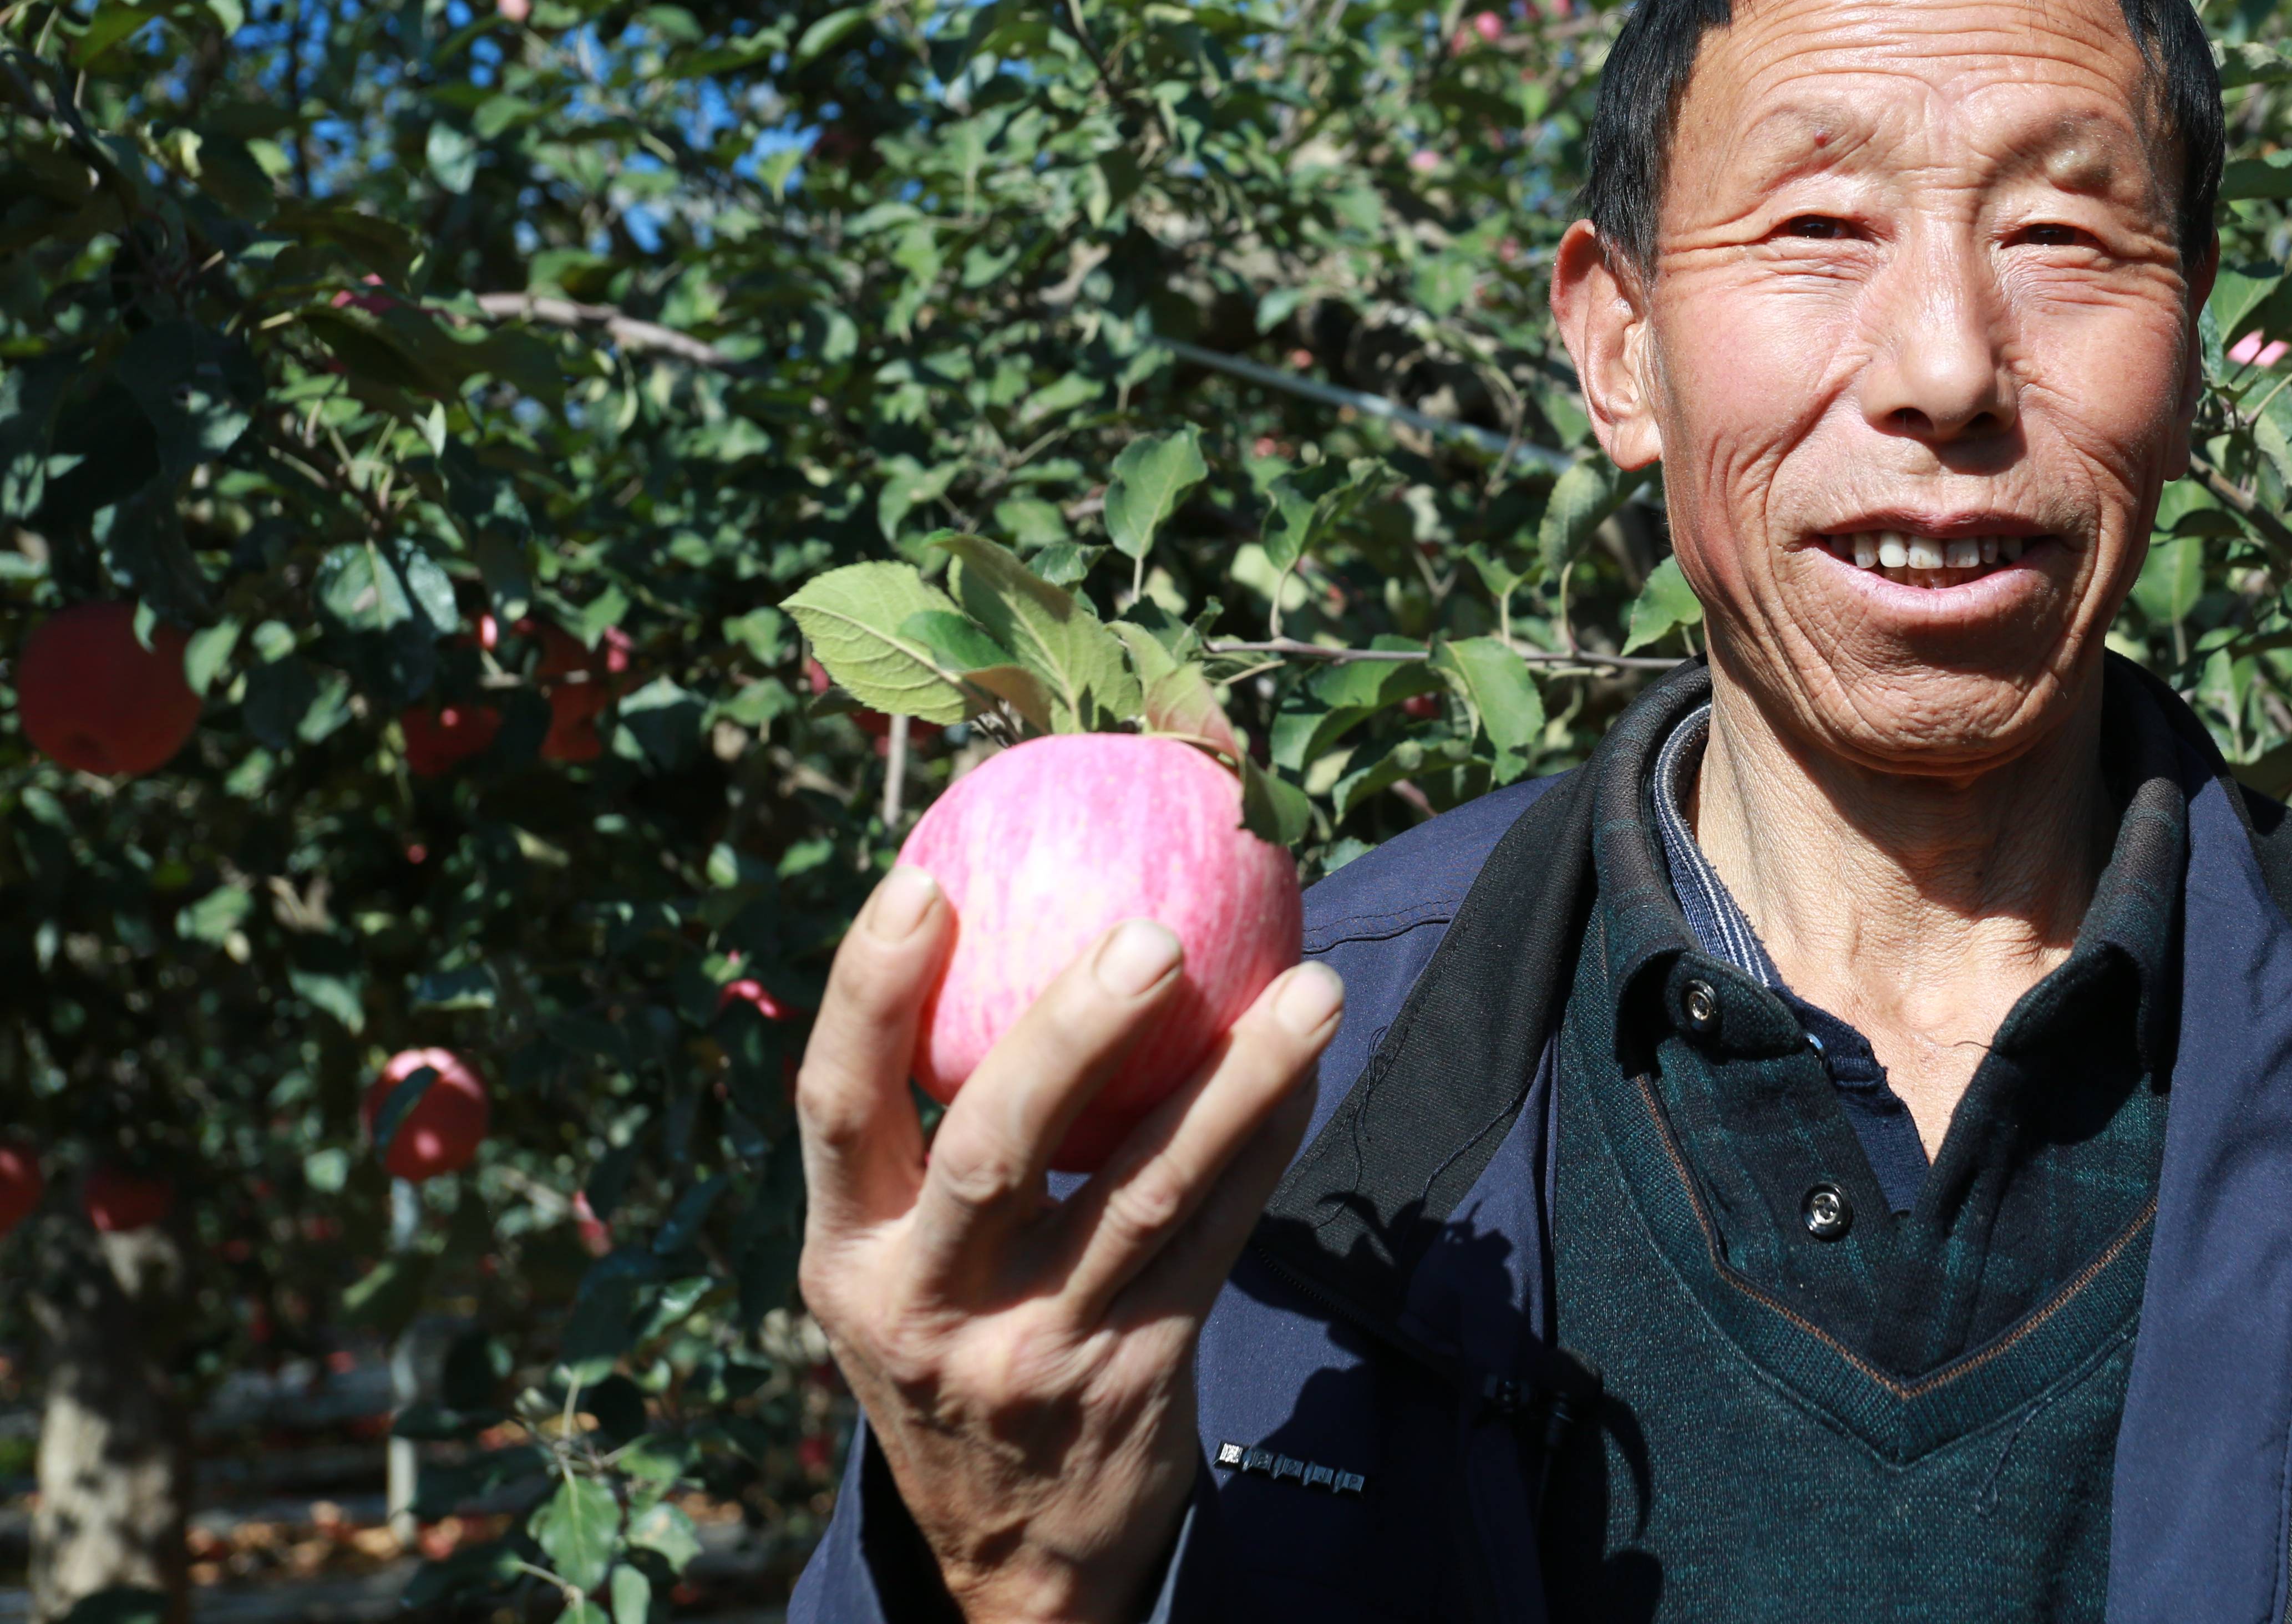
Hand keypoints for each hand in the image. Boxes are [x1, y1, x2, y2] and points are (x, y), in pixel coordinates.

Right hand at [796, 867, 1343, 1623]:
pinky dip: (1267, 1141)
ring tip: (1311, 988)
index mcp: (847, 1257)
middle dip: (1071, 1034)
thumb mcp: (890, 1266)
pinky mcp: (1141, 1374)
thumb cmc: (950, 1341)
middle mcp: (930, 1302)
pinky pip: (1220, 1236)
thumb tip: (986, 916)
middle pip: (994, 1147)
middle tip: (1152, 933)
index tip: (922, 878)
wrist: (1006, 1557)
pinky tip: (1305, 1064)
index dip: (869, 992)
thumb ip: (918, 1134)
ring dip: (1236, 1080)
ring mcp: (1040, 1346)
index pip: (837, 1108)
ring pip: (1147, 1193)